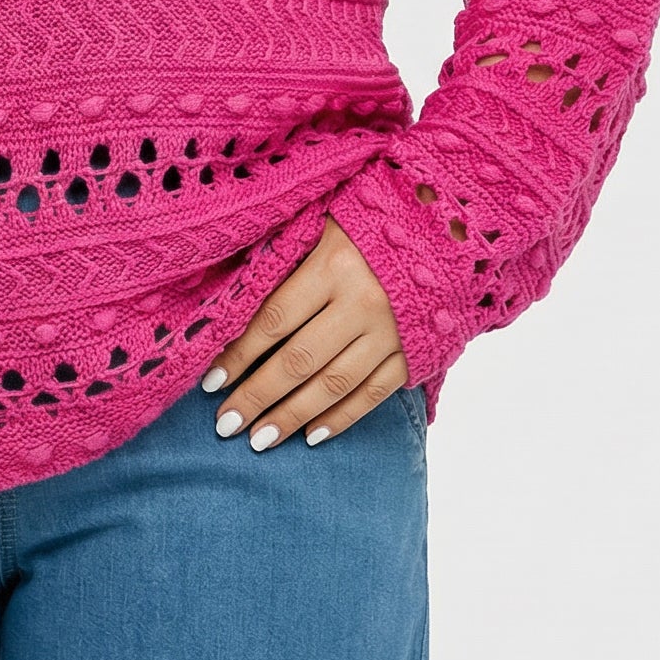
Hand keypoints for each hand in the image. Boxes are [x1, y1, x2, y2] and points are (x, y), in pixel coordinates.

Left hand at [199, 210, 412, 449]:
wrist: (448, 224)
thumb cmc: (369, 218)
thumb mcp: (322, 224)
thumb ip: (283, 260)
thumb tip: (231, 304)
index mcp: (335, 263)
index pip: (274, 320)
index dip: (239, 354)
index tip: (211, 382)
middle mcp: (364, 302)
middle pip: (299, 360)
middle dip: (258, 396)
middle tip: (226, 425)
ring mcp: (393, 330)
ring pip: (335, 384)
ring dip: (293, 416)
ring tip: (259, 440)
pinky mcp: (416, 349)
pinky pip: (375, 392)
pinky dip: (343, 417)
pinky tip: (313, 436)